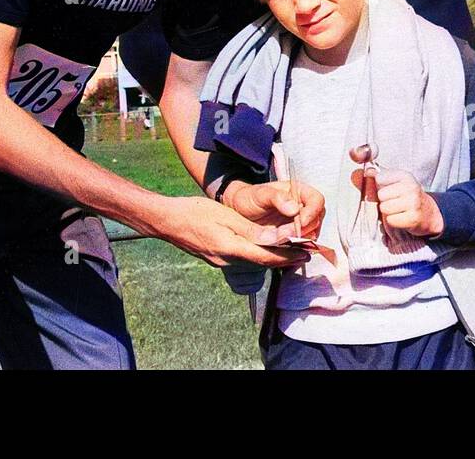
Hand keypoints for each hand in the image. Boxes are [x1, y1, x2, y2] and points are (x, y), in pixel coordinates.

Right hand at [155, 195, 311, 268]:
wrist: (167, 221)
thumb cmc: (194, 212)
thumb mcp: (225, 215)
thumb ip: (250, 229)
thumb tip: (275, 239)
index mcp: (231, 248)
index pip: (267, 257)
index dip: (288, 257)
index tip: (306, 254)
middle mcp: (228, 260)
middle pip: (262, 262)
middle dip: (284, 259)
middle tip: (305, 252)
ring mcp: (220, 261)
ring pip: (253, 261)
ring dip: (272, 257)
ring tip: (290, 249)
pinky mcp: (216, 258)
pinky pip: (242, 258)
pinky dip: (257, 254)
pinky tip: (263, 246)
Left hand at [222, 180, 325, 241]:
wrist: (236, 211)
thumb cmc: (248, 198)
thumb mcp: (259, 194)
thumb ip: (277, 198)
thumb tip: (294, 208)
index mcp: (297, 192)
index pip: (317, 200)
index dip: (313, 211)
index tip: (301, 222)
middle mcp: (302, 207)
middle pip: (317, 219)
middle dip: (307, 228)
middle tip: (290, 234)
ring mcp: (298, 223)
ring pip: (312, 233)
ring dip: (302, 240)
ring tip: (285, 240)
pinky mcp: (292, 237)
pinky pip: (302, 244)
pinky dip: (297, 247)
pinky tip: (285, 247)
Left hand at [374, 168, 444, 237]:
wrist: (428, 213)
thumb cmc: (407, 196)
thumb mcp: (396, 182)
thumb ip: (379, 175)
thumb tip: (366, 171)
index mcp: (405, 176)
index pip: (379, 178)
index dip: (381, 186)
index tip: (391, 189)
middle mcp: (411, 187)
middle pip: (381, 195)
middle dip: (384, 200)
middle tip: (395, 202)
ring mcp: (413, 203)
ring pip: (384, 208)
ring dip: (388, 212)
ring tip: (398, 210)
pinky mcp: (413, 218)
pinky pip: (390, 220)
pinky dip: (393, 221)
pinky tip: (401, 218)